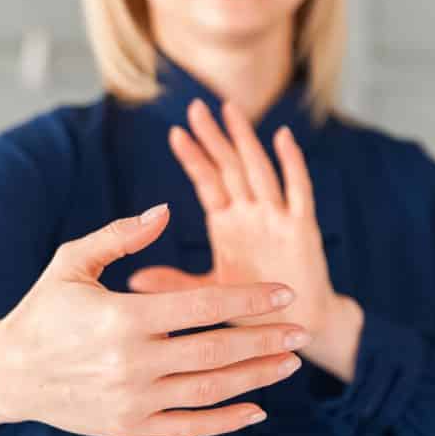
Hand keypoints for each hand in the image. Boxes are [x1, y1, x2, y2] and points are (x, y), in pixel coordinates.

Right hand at [0, 203, 312, 435]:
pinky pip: (189, 428)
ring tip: (291, 362)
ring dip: (256, 377)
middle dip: (265, 340)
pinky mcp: (130, 427)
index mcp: (121, 318)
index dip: (248, 299)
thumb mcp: (71, 262)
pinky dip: (226, 421)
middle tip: (301, 328)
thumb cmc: (42, 310)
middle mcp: (131, 363)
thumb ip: (120, 236)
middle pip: (216, 352)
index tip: (284, 292)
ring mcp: (132, 401)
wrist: (8, 374)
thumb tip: (164, 211)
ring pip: (210, 391)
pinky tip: (257, 408)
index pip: (202, 307)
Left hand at [128, 98, 343, 343]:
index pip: (208, 182)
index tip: (175, 133)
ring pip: (258, 170)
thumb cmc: (255, 307)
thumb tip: (133, 280)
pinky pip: (297, 191)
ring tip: (230, 110)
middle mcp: (252, 214)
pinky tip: (282, 138)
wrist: (296, 329)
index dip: (194, 158)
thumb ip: (176, 282)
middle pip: (230, 167)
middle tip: (196, 106)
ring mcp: (277, 218)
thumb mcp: (211, 291)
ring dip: (245, 140)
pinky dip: (292, 164)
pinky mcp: (301, 229)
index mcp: (229, 225)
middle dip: (214, 137)